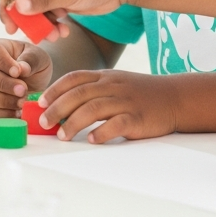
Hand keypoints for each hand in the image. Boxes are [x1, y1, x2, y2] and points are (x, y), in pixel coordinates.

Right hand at [0, 39, 51, 117]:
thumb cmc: (33, 63)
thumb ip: (31, 60)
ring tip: (22, 103)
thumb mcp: (38, 56)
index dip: (4, 63)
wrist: (34, 80)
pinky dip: (3, 114)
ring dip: (4, 101)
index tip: (17, 72)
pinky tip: (18, 113)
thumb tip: (22, 69)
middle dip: (5, 85)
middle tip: (23, 90)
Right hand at [7, 0, 135, 33]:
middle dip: (30, 21)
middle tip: (36, 36)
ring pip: (39, 13)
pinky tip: (64, 32)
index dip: (9, 7)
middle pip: (25, 3)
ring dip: (44, 26)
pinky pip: (52, 16)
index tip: (10, 26)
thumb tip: (17, 6)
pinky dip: (55, 26)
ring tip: (56, 36)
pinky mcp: (65, 1)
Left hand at [39, 70, 179, 143]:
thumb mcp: (116, 84)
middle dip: (57, 108)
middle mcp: (113, 86)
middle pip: (79, 93)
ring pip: (94, 108)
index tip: (40, 103)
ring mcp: (125, 101)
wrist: (175, 97)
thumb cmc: (140, 94)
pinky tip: (91, 139)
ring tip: (62, 135)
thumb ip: (93, 91)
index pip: (74, 78)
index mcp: (105, 76)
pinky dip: (101, 132)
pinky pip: (116, 124)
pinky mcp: (137, 118)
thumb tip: (61, 107)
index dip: (55, 89)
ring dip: (73, 122)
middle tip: (45, 123)